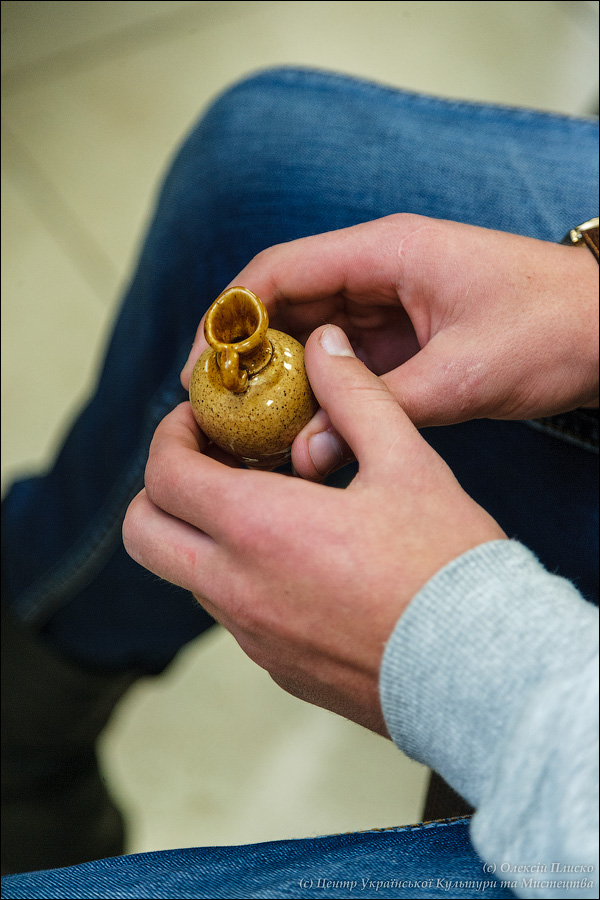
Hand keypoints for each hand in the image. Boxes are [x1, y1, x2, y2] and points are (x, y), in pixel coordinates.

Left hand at [124, 325, 504, 734]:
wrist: (479, 673)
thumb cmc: (446, 567)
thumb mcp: (407, 462)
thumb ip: (354, 395)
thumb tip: (323, 345)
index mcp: (259, 528)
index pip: (164, 474)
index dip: (171, 436)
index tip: (202, 420)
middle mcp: (238, 588)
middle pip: (143, 533)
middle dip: (162, 488)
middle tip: (215, 461)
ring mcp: (253, 636)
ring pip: (186, 574)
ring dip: (205, 531)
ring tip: (269, 504)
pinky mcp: (277, 668)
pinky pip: (232, 612)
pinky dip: (240, 575)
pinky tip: (300, 558)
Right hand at [181, 214, 598, 478]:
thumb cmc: (552, 330)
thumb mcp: (462, 375)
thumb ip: (378, 413)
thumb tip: (302, 456)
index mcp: (386, 252)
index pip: (279, 270)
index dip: (228, 315)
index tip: (199, 365)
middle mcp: (380, 270)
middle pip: (286, 302)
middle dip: (245, 353)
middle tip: (213, 408)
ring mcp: (392, 303)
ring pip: (311, 334)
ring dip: (279, 375)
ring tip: (245, 426)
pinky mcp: (406, 337)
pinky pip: (344, 360)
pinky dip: (318, 390)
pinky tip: (299, 428)